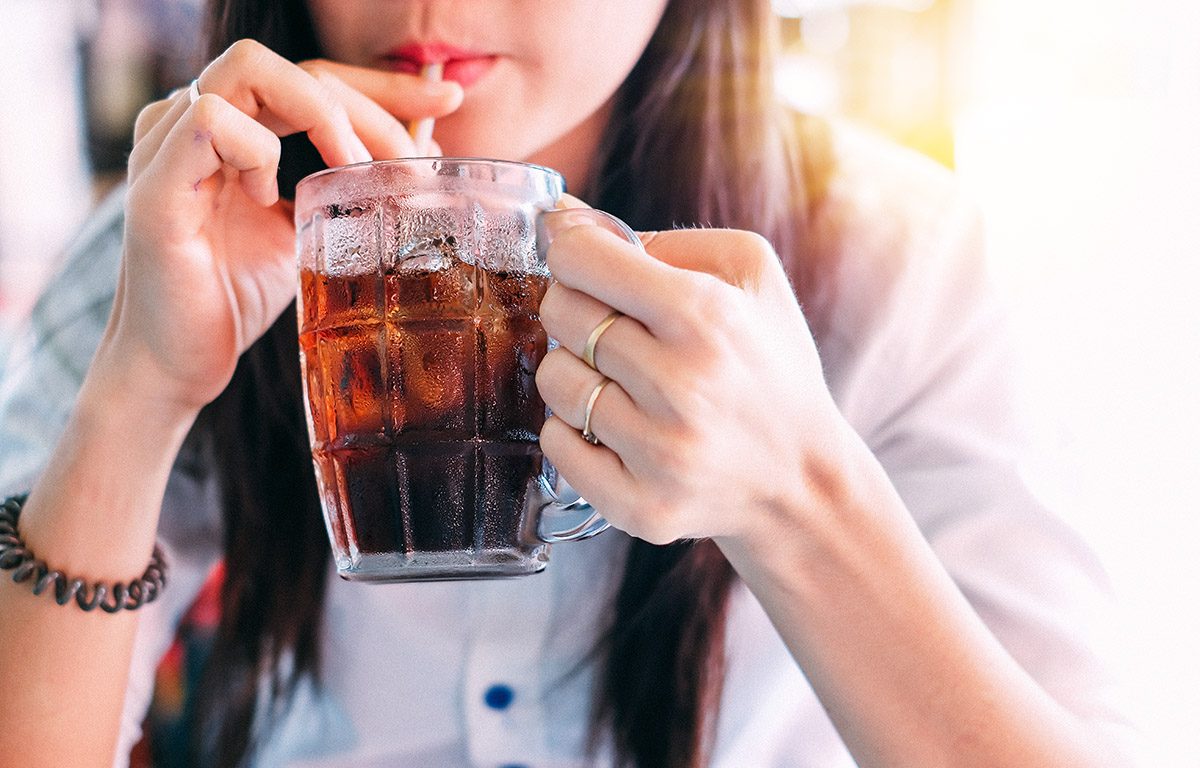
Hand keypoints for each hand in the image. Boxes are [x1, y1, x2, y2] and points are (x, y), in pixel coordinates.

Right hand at [103, 40, 462, 415]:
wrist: (177, 366)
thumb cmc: (235, 298)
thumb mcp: (311, 232)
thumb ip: (348, 186)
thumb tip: (421, 153)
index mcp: (232, 128)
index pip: (312, 76)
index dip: (382, 85)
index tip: (445, 101)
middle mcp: (193, 122)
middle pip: (292, 65)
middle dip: (370, 102)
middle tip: (411, 159)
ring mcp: (167, 148)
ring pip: (249, 70)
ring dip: (321, 114)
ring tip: (350, 172)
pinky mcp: (155, 189)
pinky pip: (208, 121)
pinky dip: (255, 150)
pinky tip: (268, 198)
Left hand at [536, 210, 841, 545]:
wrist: (803, 478)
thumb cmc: (769, 364)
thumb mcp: (749, 273)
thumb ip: (660, 239)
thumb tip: (563, 221)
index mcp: (707, 315)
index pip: (581, 259)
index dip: (572, 252)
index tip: (585, 263)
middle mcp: (682, 385)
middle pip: (561, 314)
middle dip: (575, 309)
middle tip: (612, 327)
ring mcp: (660, 452)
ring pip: (554, 379)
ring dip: (575, 372)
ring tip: (620, 381)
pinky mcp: (641, 506)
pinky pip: (555, 445)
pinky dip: (572, 431)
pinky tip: (616, 427)